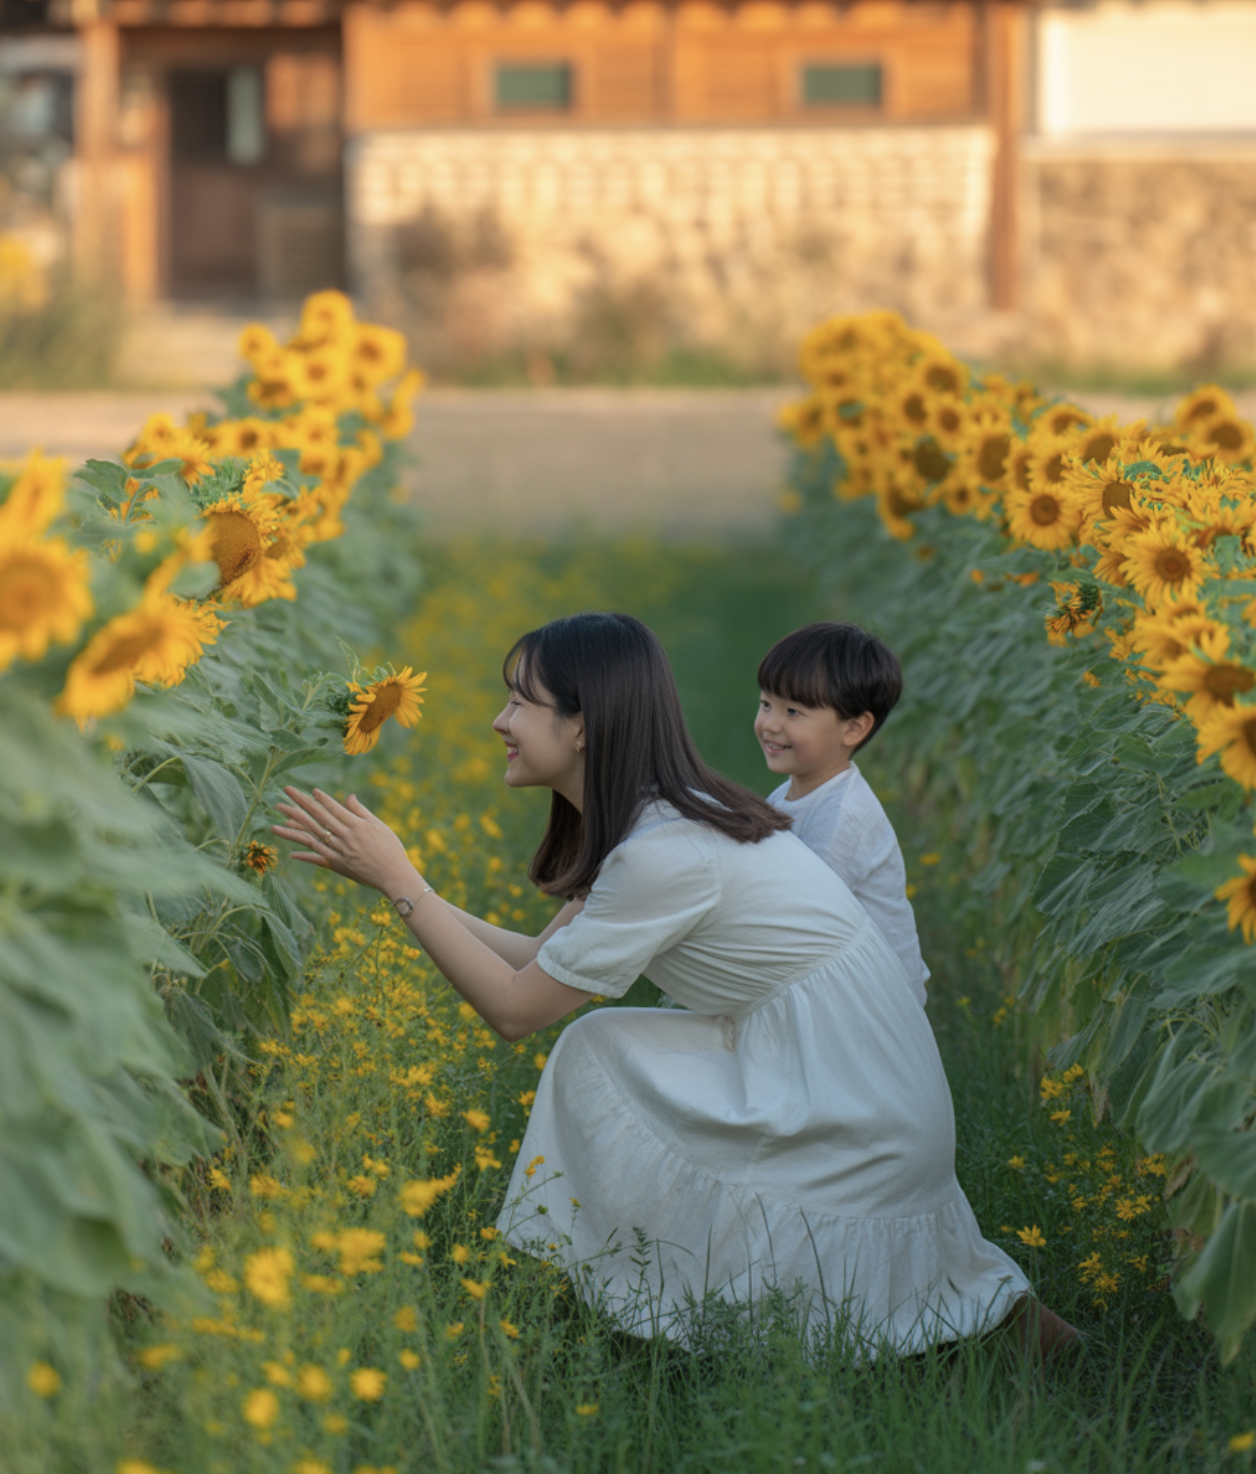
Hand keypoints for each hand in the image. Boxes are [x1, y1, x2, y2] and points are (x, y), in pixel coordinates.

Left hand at [272, 786, 416, 894]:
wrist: (393, 875)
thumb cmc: (391, 849)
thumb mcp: (379, 826)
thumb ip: (361, 812)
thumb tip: (348, 796)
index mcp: (356, 825)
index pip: (334, 809)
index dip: (322, 800)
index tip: (311, 791)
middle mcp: (344, 837)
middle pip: (318, 817)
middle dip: (300, 803)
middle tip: (286, 791)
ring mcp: (339, 851)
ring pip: (311, 836)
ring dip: (292, 828)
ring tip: (275, 822)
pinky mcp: (337, 865)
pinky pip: (317, 858)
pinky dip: (304, 855)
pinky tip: (291, 852)